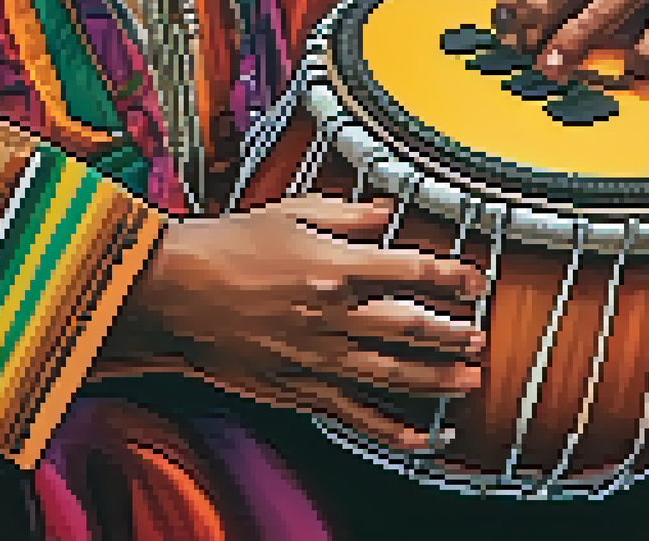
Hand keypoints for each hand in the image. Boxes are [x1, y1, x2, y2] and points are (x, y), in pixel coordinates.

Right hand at [115, 195, 486, 449]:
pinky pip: (351, 413)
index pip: (413, 273)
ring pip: (391, 374)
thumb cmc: (224, 247)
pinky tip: (418, 439)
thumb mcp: (289, 211)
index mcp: (336, 267)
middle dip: (453, 333)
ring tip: (467, 381)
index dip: (453, 277)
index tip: (473, 281)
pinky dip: (388, 430)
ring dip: (436, 380)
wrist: (169, 291)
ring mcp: (316, 356)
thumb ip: (346, 213)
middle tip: (479, 336)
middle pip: (412, 327)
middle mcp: (332, 315)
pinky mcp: (295, 386)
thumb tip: (386, 210)